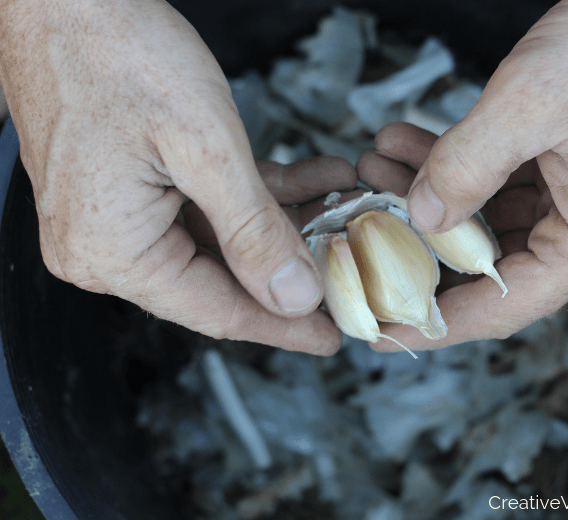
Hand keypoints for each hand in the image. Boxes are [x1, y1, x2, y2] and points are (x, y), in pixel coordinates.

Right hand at [0, 0, 353, 353]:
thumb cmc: (113, 51)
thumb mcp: (205, 148)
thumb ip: (253, 232)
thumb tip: (292, 296)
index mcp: (111, 253)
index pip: (216, 311)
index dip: (283, 326)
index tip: (331, 336)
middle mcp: (104, 249)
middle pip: (218, 281)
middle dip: (290, 268)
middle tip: (347, 266)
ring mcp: (113, 219)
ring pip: (218, 243)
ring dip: (281, 225)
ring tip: (339, 210)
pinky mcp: (127, 190)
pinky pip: (201, 210)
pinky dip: (255, 198)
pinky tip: (309, 179)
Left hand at [358, 0, 567, 349]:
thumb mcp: (529, 102)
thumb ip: (464, 167)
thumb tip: (421, 214)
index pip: (502, 305)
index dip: (435, 320)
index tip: (382, 329)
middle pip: (493, 263)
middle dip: (421, 237)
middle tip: (365, 219)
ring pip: (495, 220)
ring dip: (436, 194)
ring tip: (381, 163)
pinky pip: (511, 186)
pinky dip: (465, 168)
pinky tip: (417, 143)